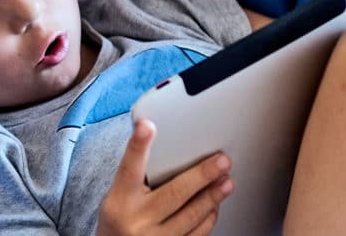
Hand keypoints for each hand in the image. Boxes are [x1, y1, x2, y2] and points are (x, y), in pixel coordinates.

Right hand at [96, 119, 233, 235]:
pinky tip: (214, 206)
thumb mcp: (119, 197)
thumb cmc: (120, 219)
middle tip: (221, 160)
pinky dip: (207, 219)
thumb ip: (137, 177)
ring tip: (226, 181)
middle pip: (174, 193)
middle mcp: (136, 220)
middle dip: (202, 175)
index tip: (147, 126)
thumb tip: (164, 145)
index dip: (138, 145)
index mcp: (120, 200)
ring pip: (190, 216)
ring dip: (212, 197)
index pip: (129, 167)